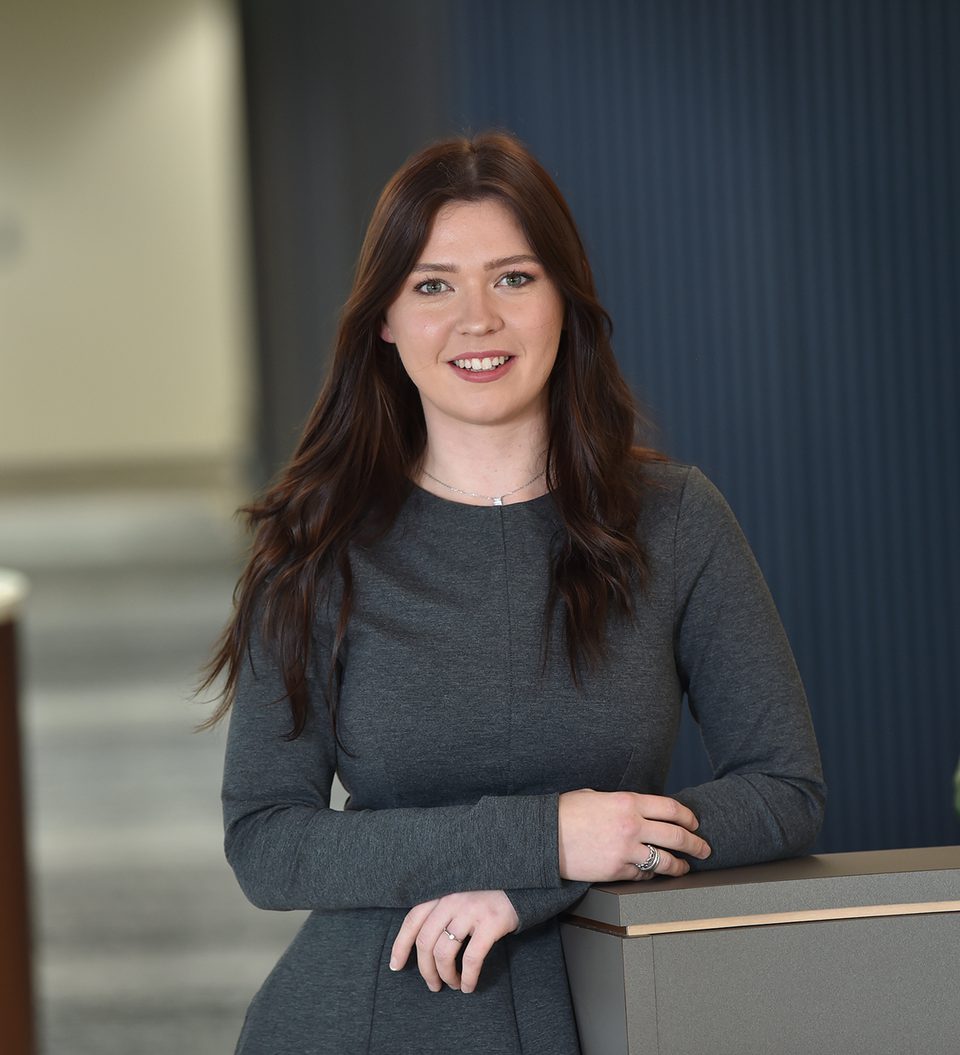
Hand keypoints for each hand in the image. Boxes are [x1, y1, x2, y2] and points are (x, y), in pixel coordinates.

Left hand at [389, 890, 518, 993]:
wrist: (520, 883)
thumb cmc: (484, 895)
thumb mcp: (457, 894)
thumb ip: (439, 911)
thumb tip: (420, 945)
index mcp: (441, 893)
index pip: (412, 920)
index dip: (400, 945)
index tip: (396, 966)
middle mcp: (451, 900)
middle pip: (425, 942)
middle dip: (425, 970)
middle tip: (433, 985)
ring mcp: (470, 910)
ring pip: (444, 952)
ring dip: (445, 975)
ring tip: (452, 984)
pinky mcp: (490, 922)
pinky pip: (472, 958)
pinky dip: (467, 977)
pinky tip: (468, 986)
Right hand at [558, 789, 711, 880]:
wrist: (544, 837)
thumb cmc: (566, 813)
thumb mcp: (595, 796)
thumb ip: (619, 803)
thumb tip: (633, 810)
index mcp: (628, 802)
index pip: (671, 808)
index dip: (688, 817)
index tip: (694, 823)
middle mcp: (632, 825)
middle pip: (677, 835)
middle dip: (696, 844)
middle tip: (704, 848)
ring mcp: (626, 850)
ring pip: (665, 860)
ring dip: (680, 866)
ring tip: (685, 868)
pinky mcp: (617, 871)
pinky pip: (643, 876)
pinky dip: (650, 875)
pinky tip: (652, 874)